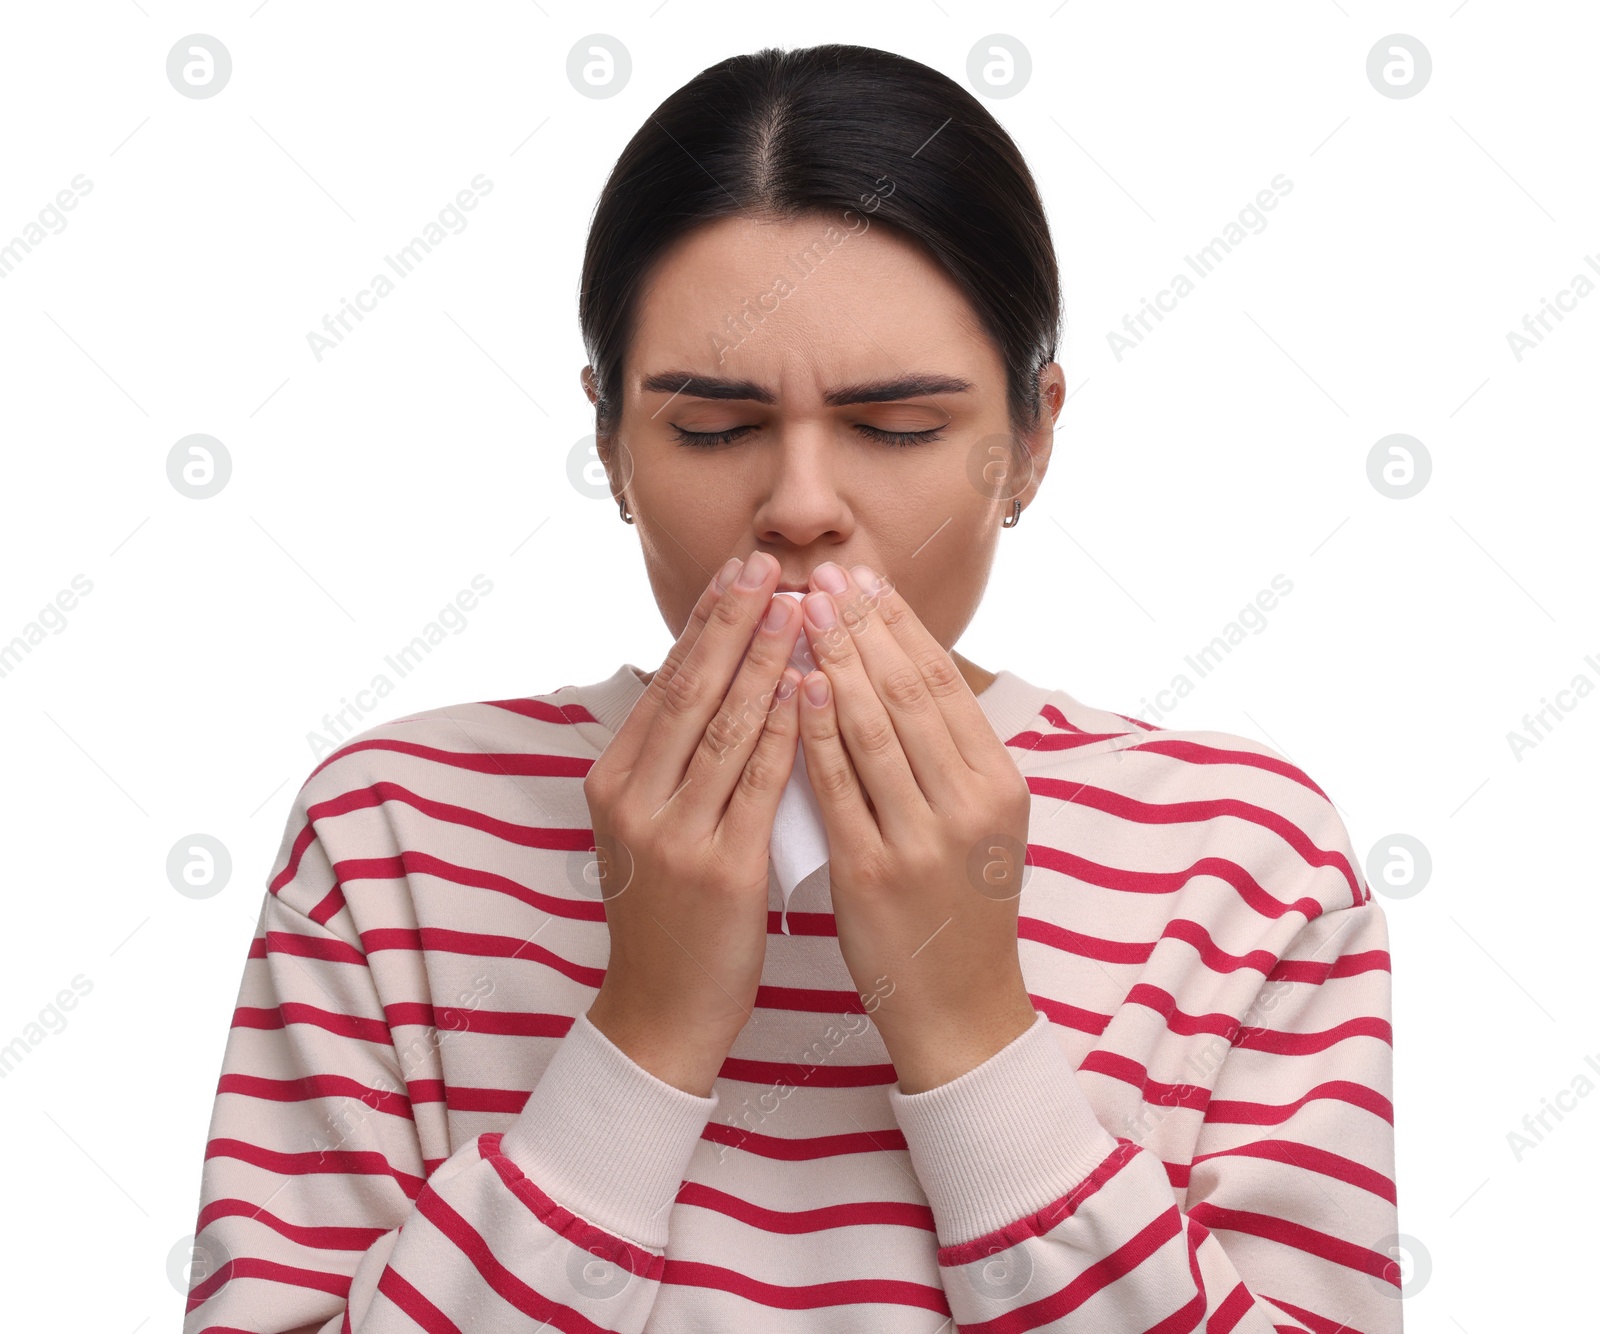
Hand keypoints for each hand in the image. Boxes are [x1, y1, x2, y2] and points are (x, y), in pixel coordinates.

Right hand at [583, 550, 804, 1095]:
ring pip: (727, 727)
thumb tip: (710, 679)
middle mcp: (633, 798)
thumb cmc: (668, 914)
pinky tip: (813, 688)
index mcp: (613, 780)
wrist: (660, 1011)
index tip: (739, 570)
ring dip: (766, 660)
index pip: (667, 682)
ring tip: (799, 605)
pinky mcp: (717, 869)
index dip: (705, 622)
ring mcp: (671, 834)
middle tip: (769, 563)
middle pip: (692, 690)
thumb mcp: (648, 827)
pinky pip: (760, 784)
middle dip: (734, 620)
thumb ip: (673, 760)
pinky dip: (788, 730)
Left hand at [795, 562, 1038, 1093]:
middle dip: (862, 624)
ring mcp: (923, 839)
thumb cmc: (959, 908)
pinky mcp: (874, 872)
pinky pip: (837, 785)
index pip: (944, 683)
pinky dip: (815, 728)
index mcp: (999, 785)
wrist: (959, 1010)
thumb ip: (950, 755)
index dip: (900, 624)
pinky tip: (794, 685)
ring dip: (836, 659)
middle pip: (909, 692)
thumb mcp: (980, 825)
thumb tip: (904, 668)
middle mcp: (969, 805)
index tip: (864, 577)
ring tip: (801, 608)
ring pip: (875, 727)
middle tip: (824, 573)